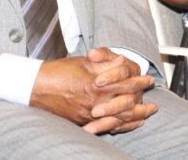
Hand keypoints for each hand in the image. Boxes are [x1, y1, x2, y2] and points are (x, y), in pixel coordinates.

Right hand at [29, 50, 154, 130]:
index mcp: (95, 84)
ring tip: (147, 113)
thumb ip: (104, 63)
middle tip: (152, 97)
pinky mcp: (83, 122)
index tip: (147, 78)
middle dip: (141, 100)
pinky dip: (122, 125)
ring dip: (136, 116)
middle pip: (126, 103)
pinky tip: (129, 123)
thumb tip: (121, 60)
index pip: (125, 83)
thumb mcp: (82, 62)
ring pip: (119, 118)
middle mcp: (94, 101)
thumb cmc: (56, 72)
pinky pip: (108, 127)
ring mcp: (89, 114)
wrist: (35, 87)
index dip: (139, 81)